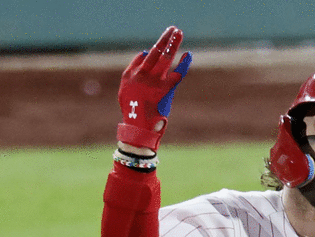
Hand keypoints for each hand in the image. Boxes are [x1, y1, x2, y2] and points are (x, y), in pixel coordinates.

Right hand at [117, 26, 191, 151]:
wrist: (138, 129)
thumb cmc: (134, 113)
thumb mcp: (126, 92)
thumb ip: (133, 73)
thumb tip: (145, 53)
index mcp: (130, 75)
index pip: (144, 58)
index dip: (154, 51)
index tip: (162, 46)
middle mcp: (141, 75)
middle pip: (155, 52)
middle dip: (165, 39)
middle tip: (173, 29)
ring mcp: (154, 81)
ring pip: (165, 57)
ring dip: (172, 44)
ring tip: (178, 33)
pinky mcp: (166, 90)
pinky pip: (177, 73)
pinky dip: (184, 64)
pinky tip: (189, 55)